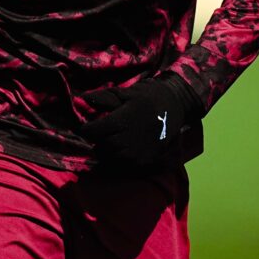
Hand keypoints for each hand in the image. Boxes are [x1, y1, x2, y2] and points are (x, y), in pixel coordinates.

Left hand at [80, 77, 200, 170]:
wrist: (175, 106)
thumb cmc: (149, 96)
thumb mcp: (126, 93)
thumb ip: (104, 98)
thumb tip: (83, 99)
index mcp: (120, 121)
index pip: (92, 132)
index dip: (87, 129)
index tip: (87, 127)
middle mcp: (126, 140)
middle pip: (100, 147)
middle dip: (97, 141)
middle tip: (100, 133)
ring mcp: (136, 153)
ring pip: (110, 158)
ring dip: (106, 151)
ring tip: (111, 140)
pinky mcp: (144, 162)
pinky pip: (123, 166)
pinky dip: (118, 159)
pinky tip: (122, 149)